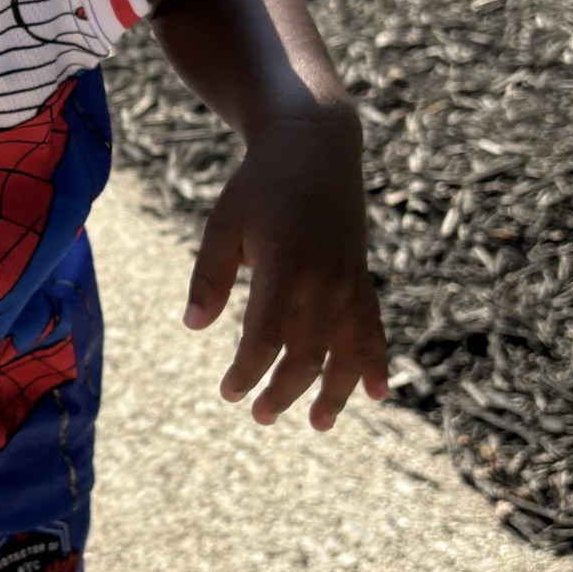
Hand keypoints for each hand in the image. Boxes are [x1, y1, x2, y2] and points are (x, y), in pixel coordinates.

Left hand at [183, 109, 387, 429]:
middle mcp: (324, 278)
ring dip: (335, 390)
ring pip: (348, 348)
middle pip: (308, 352)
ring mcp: (349, 279)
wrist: (314, 147)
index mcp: (285, 265)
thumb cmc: (258, 186)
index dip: (248, 370)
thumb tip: (195, 326)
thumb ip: (209, 276)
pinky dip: (375, 361)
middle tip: (260, 417)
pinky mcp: (362, 277)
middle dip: (284, 390)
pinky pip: (374, 327)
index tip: (229, 393)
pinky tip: (377, 394)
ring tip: (319, 424)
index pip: (267, 336)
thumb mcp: (223, 223)